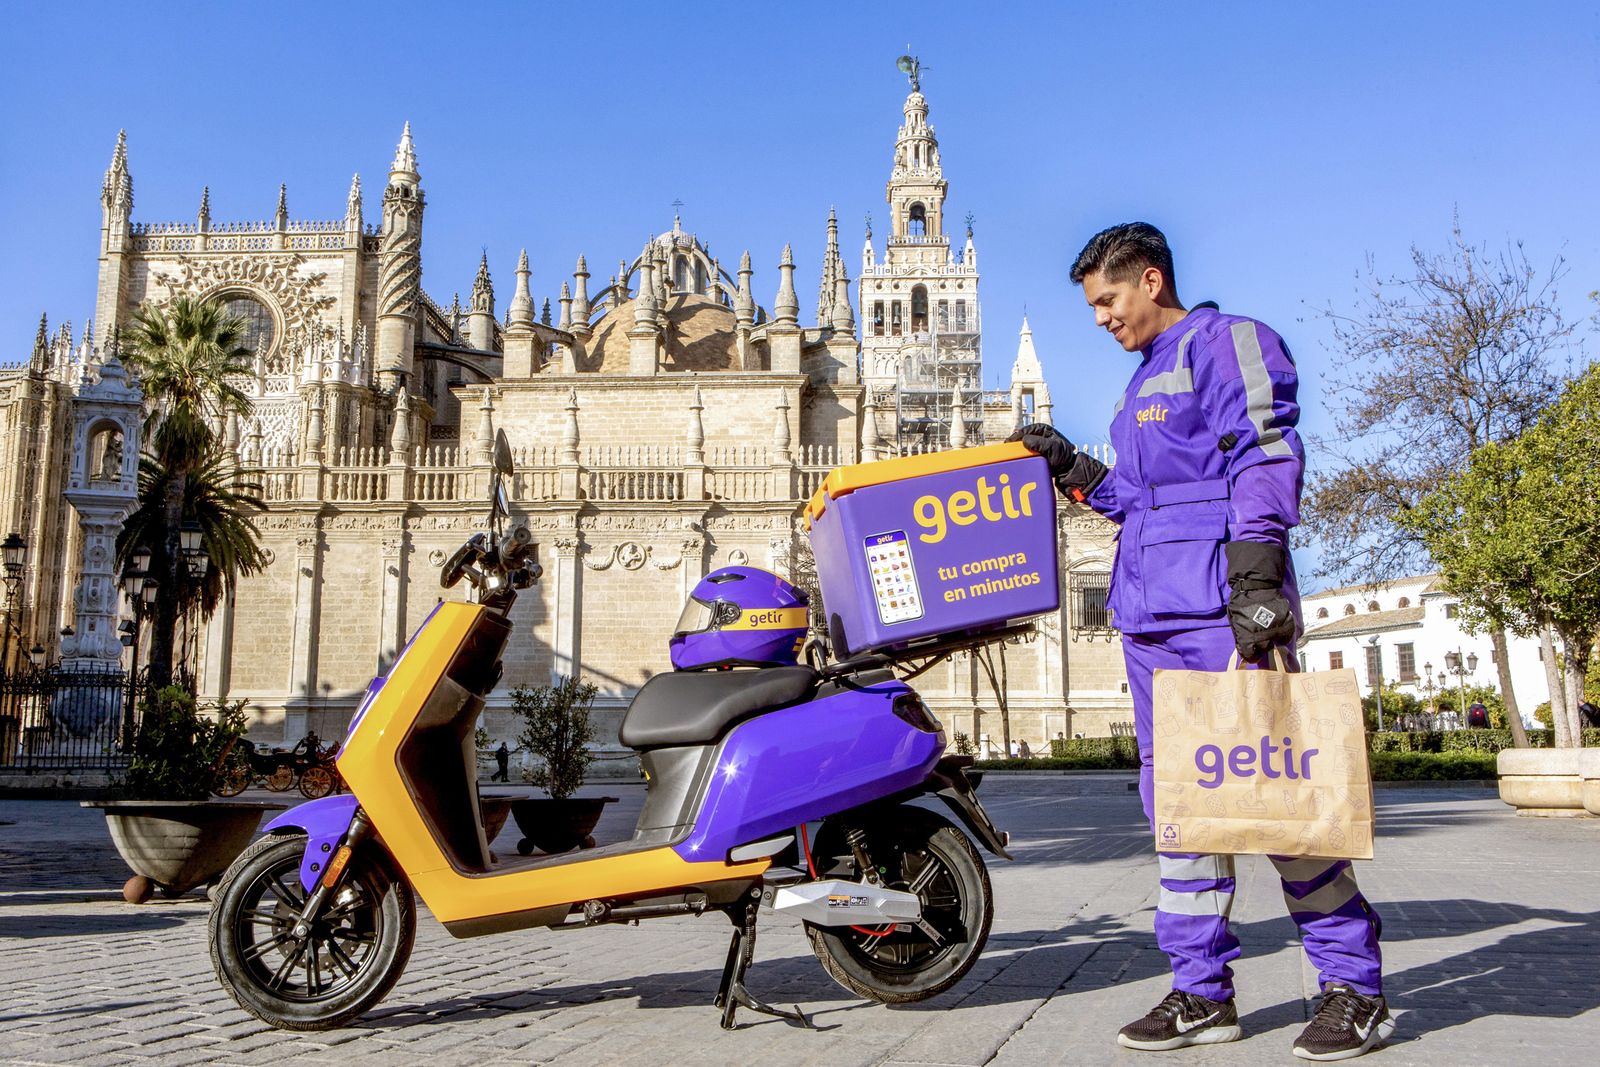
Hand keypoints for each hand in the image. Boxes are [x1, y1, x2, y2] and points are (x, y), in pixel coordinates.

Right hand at [1006, 423, 1106, 498]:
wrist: (1069, 470)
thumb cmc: (1064, 456)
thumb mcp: (1053, 448)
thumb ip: (1039, 443)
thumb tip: (1024, 441)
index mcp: (1043, 430)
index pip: (1026, 430)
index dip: (1016, 436)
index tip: (1009, 442)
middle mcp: (1039, 436)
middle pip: (1023, 438)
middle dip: (1014, 444)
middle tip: (1005, 450)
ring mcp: (1037, 446)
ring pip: (1023, 446)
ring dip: (1016, 451)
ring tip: (1009, 456)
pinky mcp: (1036, 455)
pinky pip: (1026, 454)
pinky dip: (1021, 457)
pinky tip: (1016, 462)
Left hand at [1225, 541, 1295, 660]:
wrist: (1255, 586)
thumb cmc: (1241, 604)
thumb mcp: (1235, 621)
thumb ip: (1240, 636)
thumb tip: (1244, 648)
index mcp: (1247, 637)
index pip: (1250, 656)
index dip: (1250, 654)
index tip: (1250, 652)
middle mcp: (1263, 637)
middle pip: (1264, 650)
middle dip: (1261, 647)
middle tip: (1259, 640)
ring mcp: (1276, 629)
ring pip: (1277, 643)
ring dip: (1273, 639)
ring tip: (1269, 632)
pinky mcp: (1287, 622)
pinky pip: (1288, 634)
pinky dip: (1284, 634)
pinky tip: (1278, 628)